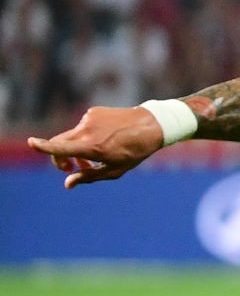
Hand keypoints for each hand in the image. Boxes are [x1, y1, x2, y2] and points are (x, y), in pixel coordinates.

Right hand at [29, 106, 167, 187]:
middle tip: (70, 168)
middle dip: (60, 158)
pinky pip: (83, 127)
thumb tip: (67, 183)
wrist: (152, 125)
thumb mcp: (114, 170)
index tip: (31, 143)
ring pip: (71, 136)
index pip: (62, 147)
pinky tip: (105, 140)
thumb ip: (88, 176)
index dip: (43, 147)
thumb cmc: (134, 152)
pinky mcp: (92, 112)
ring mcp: (89, 119)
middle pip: (59, 143)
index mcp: (92, 148)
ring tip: (94, 157)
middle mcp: (87, 131)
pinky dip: (86, 136)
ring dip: (76, 148)